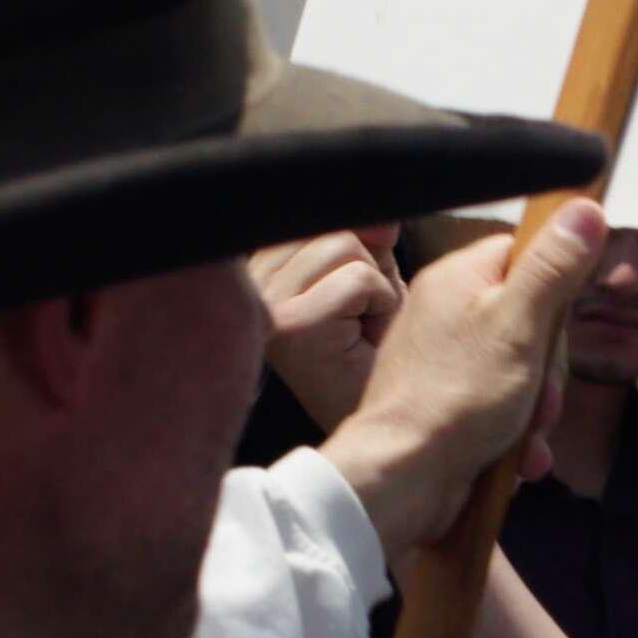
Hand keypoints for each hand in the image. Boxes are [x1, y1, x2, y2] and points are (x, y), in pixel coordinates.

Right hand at [254, 225, 404, 431]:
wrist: (386, 426)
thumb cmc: (373, 352)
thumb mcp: (370, 275)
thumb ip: (365, 235)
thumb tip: (377, 211)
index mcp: (259, 268)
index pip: (314, 215)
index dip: (356, 242)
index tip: (356, 294)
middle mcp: (251, 287)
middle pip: (332, 228)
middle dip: (367, 269)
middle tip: (361, 320)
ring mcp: (266, 308)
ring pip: (346, 247)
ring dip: (376, 290)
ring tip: (362, 330)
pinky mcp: (292, 328)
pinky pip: (359, 280)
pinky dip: (381, 307)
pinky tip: (366, 341)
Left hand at [322, 201, 605, 556]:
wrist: (402, 479)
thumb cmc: (456, 399)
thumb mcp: (520, 326)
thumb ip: (553, 267)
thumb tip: (584, 209)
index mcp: (457, 279)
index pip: (524, 255)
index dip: (555, 292)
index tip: (555, 329)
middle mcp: (444, 312)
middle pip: (527, 316)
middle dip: (548, 365)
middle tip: (542, 393)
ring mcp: (442, 358)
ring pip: (519, 366)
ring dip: (537, 405)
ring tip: (529, 431)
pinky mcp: (445, 401)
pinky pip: (498, 402)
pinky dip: (514, 430)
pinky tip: (520, 456)